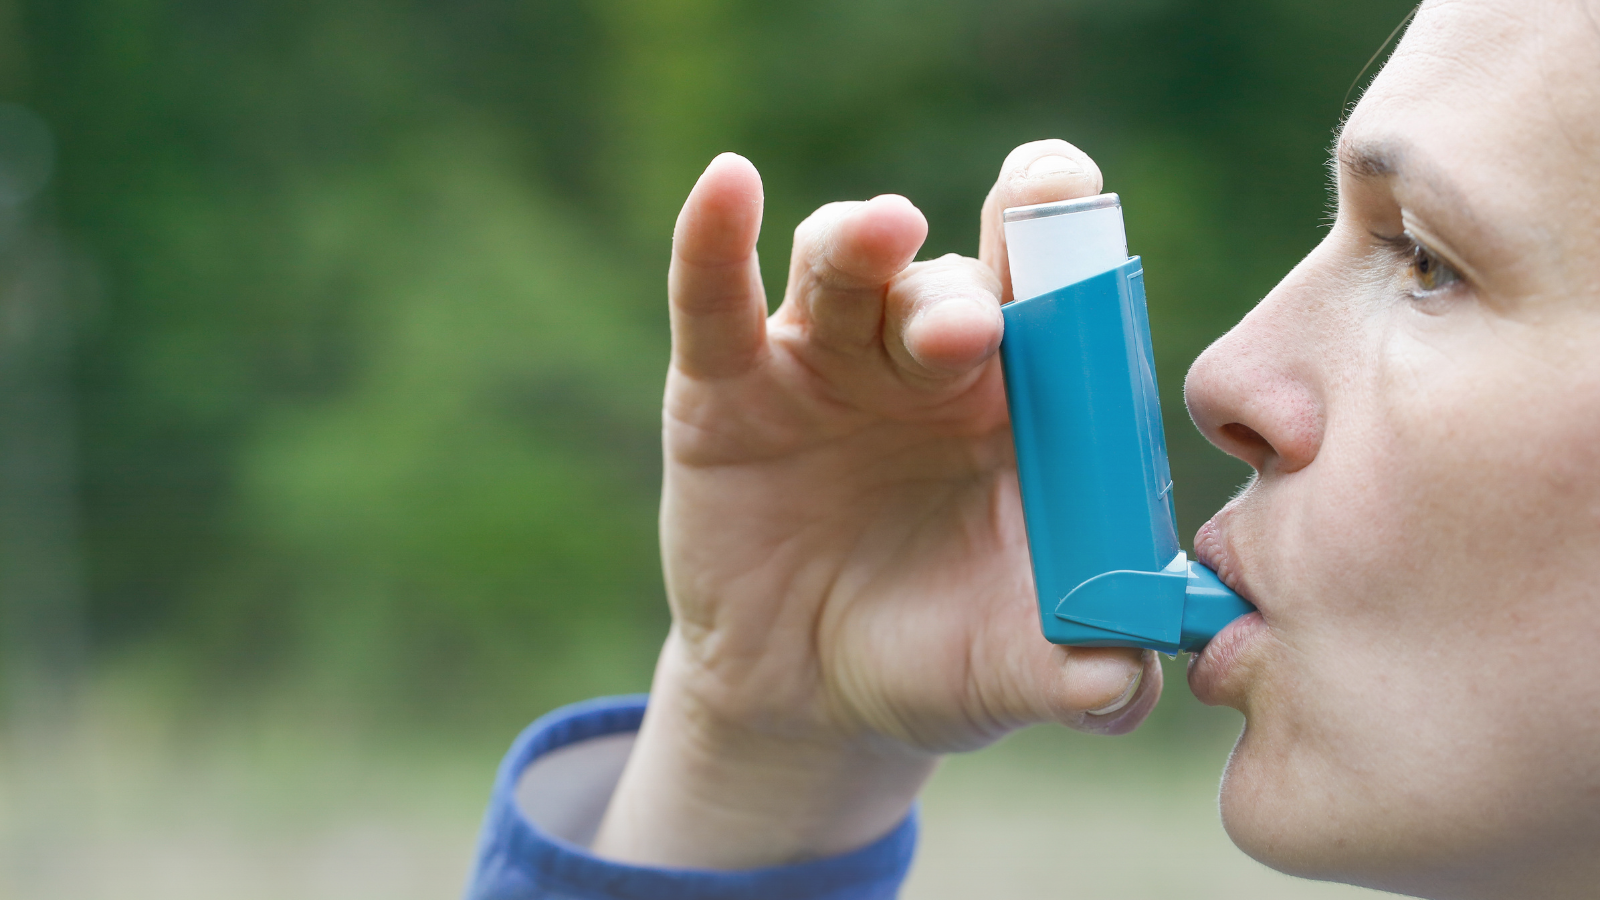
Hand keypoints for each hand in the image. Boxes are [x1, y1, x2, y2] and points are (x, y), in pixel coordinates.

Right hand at [591, 141, 1161, 868]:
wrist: (811, 699)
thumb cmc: (938, 656)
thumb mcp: (1010, 670)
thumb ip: (1086, 676)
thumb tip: (1124, 683)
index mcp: (1020, 399)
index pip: (1052, 289)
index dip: (1062, 231)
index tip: (1072, 204)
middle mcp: (925, 359)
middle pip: (948, 277)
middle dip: (960, 291)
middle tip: (972, 331)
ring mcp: (825, 361)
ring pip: (844, 267)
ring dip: (863, 243)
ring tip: (883, 234)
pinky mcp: (727, 384)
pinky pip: (716, 300)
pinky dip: (713, 240)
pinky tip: (727, 186)